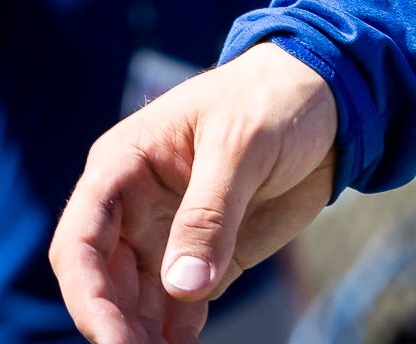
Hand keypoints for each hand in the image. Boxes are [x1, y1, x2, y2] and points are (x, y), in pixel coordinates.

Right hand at [51, 41, 337, 343]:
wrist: (332, 95)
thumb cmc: (276, 97)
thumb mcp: (242, 142)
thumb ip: (210, 212)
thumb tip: (181, 287)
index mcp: (124, 166)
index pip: (82, 240)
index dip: (87, 293)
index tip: (111, 336)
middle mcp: (135, 208)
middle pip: (104, 282)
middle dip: (116, 326)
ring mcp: (169, 235)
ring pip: (137, 303)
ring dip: (143, 336)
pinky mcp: (208, 256)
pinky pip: (180, 308)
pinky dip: (177, 336)